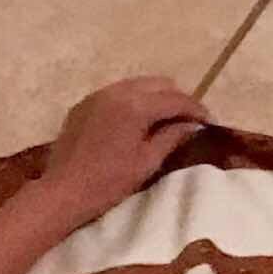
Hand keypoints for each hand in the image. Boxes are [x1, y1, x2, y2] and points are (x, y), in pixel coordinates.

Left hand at [34, 75, 206, 220]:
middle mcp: (117, 91)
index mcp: (135, 106)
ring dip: (155, 97)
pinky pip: (117, 92)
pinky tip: (137, 120)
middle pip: (158, 83)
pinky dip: (133, 100)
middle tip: (189, 119)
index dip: (195, 109)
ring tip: (166, 118)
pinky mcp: (85, 103)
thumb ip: (171, 138)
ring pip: (137, 84)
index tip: (208, 121)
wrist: (64, 190)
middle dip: (177, 98)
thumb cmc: (109, 182)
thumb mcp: (146, 162)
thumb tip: (191, 126)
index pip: (175, 99)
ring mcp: (98, 94)